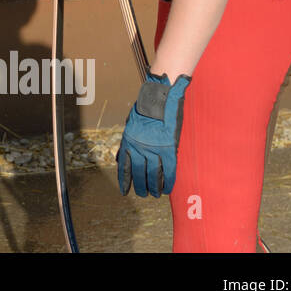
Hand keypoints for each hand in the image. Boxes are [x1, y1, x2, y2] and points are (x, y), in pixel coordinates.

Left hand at [116, 72, 190, 196]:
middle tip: (142, 194)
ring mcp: (155, 147)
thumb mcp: (130, 124)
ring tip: (154, 194)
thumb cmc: (145, 109)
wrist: (159, 95)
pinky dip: (169, 181)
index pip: (125, 166)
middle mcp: (140, 146)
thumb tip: (122, 158)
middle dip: (140, 186)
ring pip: (153, 174)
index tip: (124, 191)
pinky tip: (168, 189)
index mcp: (129, 141)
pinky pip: (169, 169)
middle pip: (139, 173)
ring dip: (153, 187)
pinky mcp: (169, 147)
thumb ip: (128, 142)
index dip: (125, 180)